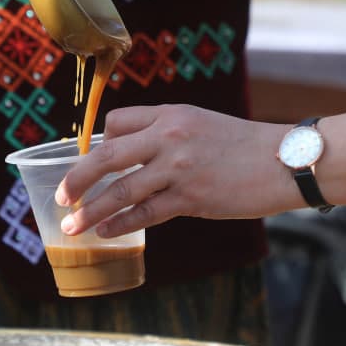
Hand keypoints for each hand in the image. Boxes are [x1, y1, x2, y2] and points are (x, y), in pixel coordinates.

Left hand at [56, 105, 292, 238]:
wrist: (285, 162)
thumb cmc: (245, 147)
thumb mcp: (203, 125)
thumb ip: (169, 135)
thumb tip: (137, 157)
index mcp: (171, 114)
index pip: (116, 123)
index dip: (98, 144)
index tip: (90, 163)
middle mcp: (169, 136)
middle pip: (106, 156)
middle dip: (76, 179)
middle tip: (61, 197)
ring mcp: (178, 168)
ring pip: (120, 190)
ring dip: (91, 210)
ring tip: (72, 226)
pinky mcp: (190, 197)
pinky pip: (144, 213)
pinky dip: (120, 223)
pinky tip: (106, 231)